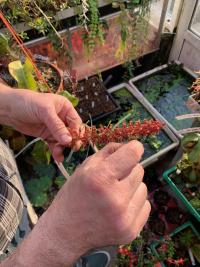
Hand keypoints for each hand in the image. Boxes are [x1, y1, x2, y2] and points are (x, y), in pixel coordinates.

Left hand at [2, 86, 82, 161]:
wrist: (10, 108)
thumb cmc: (29, 102)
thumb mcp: (45, 112)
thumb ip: (57, 126)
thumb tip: (68, 140)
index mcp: (65, 108)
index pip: (76, 121)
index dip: (76, 132)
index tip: (75, 141)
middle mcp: (62, 118)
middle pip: (71, 132)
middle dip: (71, 141)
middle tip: (72, 149)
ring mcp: (54, 127)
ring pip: (63, 140)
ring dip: (63, 148)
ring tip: (59, 154)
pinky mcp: (46, 135)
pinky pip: (54, 144)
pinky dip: (56, 151)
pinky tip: (57, 157)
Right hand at [7, 141, 149, 266]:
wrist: (65, 232)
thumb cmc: (74, 195)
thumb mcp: (85, 167)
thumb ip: (109, 152)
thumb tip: (132, 145)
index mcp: (100, 178)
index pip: (133, 154)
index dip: (134, 148)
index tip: (131, 150)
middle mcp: (115, 199)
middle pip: (139, 170)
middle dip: (128, 170)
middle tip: (113, 178)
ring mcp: (124, 218)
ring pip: (144, 187)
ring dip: (132, 187)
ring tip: (114, 194)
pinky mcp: (131, 231)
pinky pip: (145, 205)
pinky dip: (134, 203)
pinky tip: (119, 208)